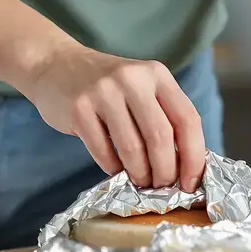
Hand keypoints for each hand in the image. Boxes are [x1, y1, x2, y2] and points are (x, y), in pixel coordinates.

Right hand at [23, 43, 205, 190]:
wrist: (56, 65)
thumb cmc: (108, 87)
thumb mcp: (142, 89)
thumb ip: (164, 117)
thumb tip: (187, 167)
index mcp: (157, 74)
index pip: (187, 119)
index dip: (194, 157)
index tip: (191, 182)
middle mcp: (132, 79)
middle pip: (161, 137)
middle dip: (165, 171)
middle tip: (162, 186)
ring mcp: (103, 92)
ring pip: (132, 148)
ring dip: (140, 174)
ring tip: (140, 181)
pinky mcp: (79, 108)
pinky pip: (103, 151)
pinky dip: (113, 168)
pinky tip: (116, 169)